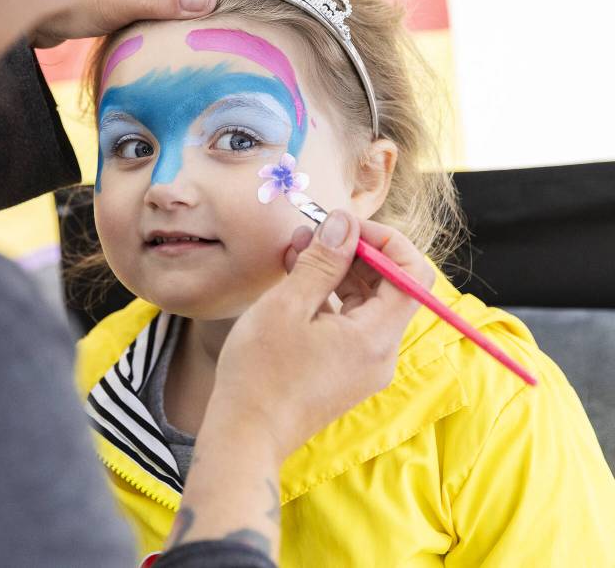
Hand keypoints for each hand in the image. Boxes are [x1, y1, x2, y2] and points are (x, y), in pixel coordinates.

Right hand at [214, 211, 432, 460]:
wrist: (246, 436)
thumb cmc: (261, 373)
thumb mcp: (288, 306)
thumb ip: (322, 261)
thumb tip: (344, 223)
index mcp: (377, 336)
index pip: (413, 273)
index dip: (385, 240)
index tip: (343, 227)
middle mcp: (381, 352)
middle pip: (389, 286)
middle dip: (353, 252)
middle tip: (310, 233)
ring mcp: (364, 365)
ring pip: (365, 303)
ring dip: (336, 272)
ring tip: (294, 252)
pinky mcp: (344, 373)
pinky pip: (349, 324)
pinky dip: (328, 299)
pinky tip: (294, 284)